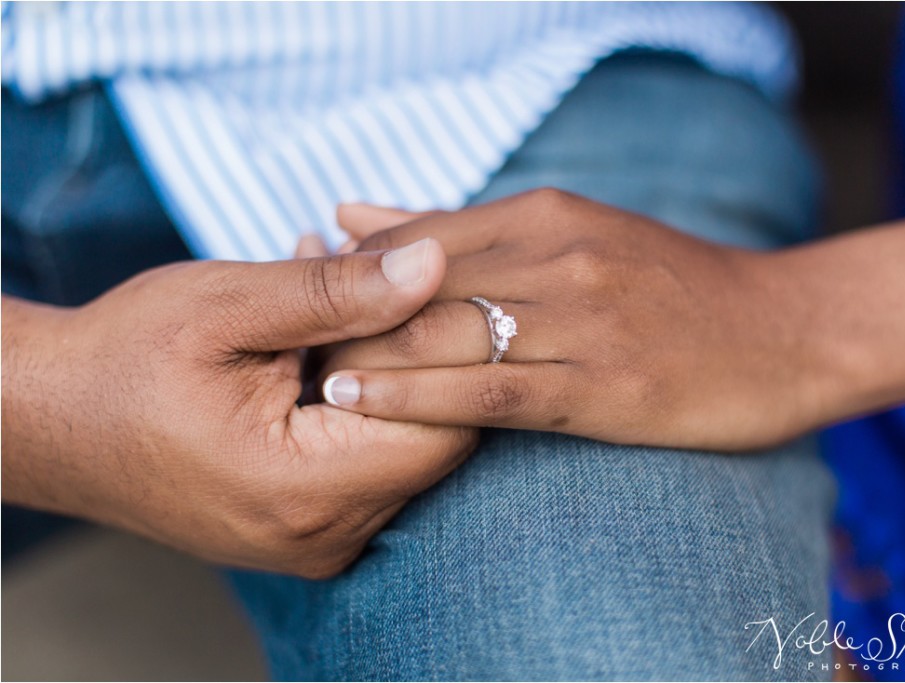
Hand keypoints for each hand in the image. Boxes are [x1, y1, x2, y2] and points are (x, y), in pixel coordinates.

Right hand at [1, 240, 476, 577]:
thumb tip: (434, 264)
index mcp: (306, 491)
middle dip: (420, 347)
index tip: (430, 280)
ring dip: (389, 363)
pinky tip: (327, 335)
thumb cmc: (124, 358)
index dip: (451, 346)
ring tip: (343, 295)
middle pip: (435, 435)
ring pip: (409, 442)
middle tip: (381, 272)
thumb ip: (338, 292)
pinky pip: (373, 456)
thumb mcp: (229, 306)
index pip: (447, 423)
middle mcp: (325, 535)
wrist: (49, 420)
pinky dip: (365, 391)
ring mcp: (319, 541)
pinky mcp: (312, 526)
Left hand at [316, 189, 826, 451]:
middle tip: (285, 350)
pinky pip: (493, 391)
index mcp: (549, 215)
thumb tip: (356, 212)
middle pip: (419, 285)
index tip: (303, 306)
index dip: (349, 274)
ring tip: (301, 377)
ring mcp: (582, 323)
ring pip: (445, 334)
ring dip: (366, 353)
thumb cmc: (675, 287)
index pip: (416, 239)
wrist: (785, 331)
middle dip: (345, 317)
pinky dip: (420, 393)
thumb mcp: (573, 234)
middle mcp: (559, 259)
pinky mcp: (603, 388)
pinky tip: (364, 399)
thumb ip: (463, 227)